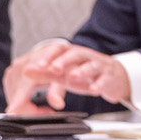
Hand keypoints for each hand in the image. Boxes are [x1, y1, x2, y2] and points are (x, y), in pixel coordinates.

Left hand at [4, 40, 130, 112]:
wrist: (115, 78)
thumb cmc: (86, 75)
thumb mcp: (64, 74)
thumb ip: (45, 73)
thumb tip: (26, 70)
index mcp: (73, 55)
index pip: (60, 49)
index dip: (49, 56)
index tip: (38, 65)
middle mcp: (86, 58)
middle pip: (76, 54)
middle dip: (64, 60)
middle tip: (53, 68)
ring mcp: (99, 66)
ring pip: (92, 65)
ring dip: (82, 70)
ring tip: (73, 76)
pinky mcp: (110, 77)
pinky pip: (105, 79)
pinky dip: (99, 84)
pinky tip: (93, 90)